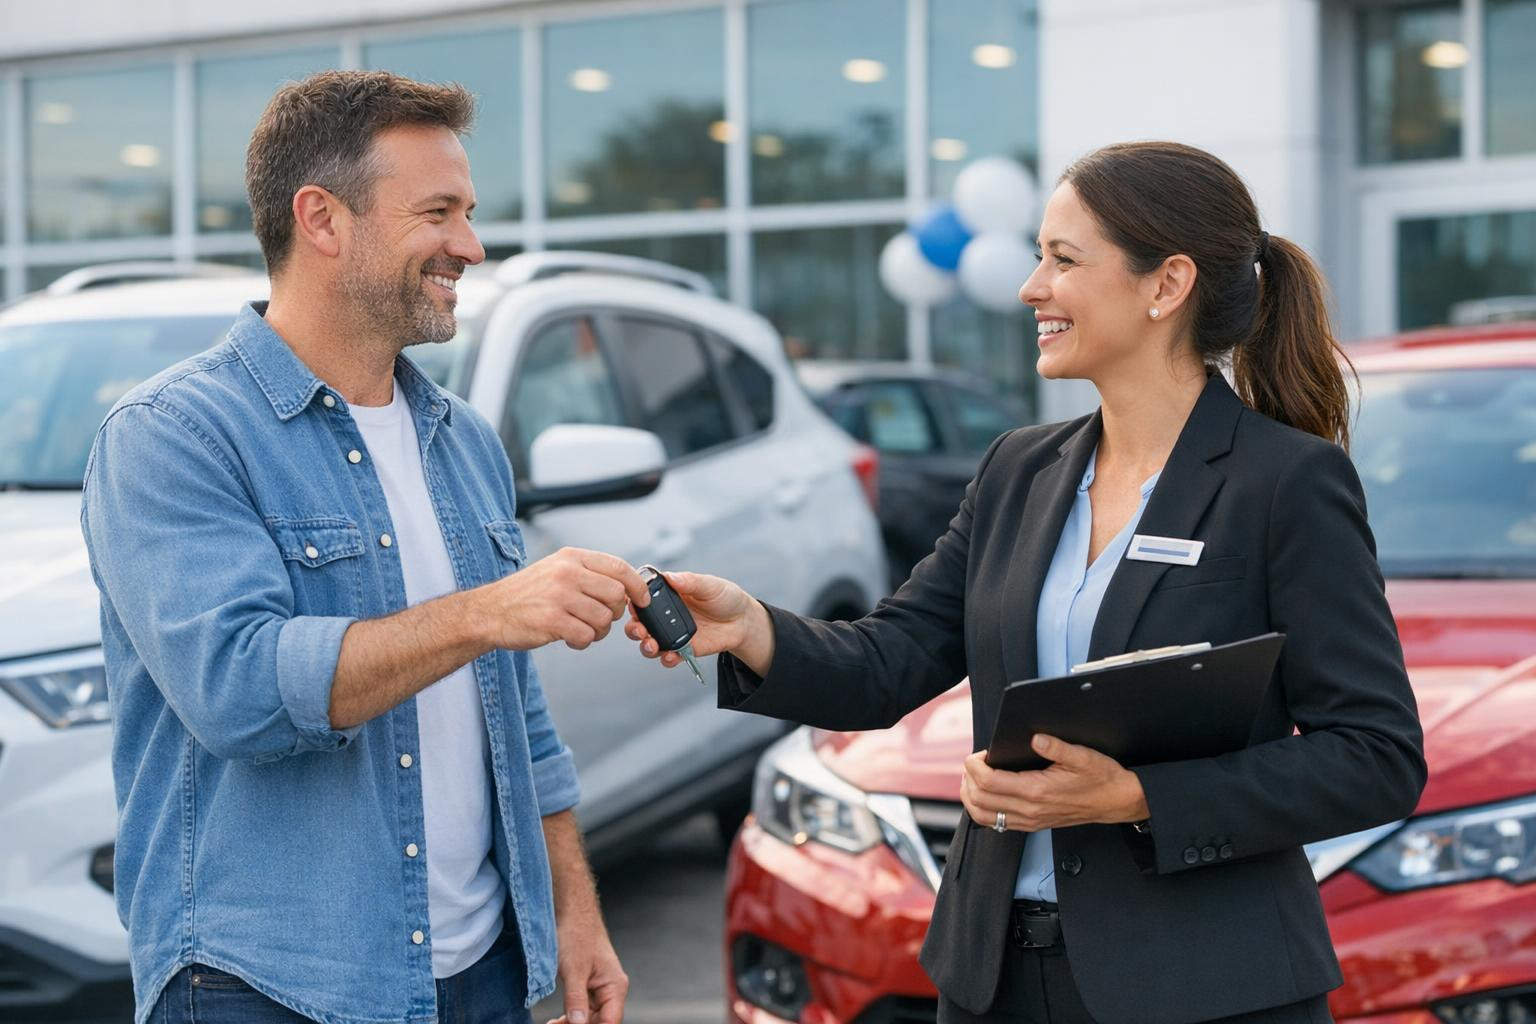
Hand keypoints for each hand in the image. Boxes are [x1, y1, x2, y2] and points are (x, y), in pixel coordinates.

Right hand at [485, 548, 649, 651]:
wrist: (489, 612)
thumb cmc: (526, 594)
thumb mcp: (556, 569)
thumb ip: (588, 573)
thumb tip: (626, 585)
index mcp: (571, 558)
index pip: (619, 567)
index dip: (638, 586)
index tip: (643, 599)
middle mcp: (567, 573)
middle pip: (617, 596)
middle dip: (614, 613)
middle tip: (599, 618)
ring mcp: (559, 596)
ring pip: (604, 619)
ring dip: (597, 631)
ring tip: (580, 629)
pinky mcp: (551, 621)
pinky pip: (586, 636)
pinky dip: (582, 642)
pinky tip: (568, 637)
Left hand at [546, 920, 627, 1023]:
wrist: (571, 912)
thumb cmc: (576, 934)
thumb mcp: (573, 969)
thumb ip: (576, 999)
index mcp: (614, 986)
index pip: (610, 1021)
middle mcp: (611, 990)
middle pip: (600, 1022)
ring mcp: (599, 989)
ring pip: (589, 1018)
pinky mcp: (587, 986)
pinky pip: (582, 1009)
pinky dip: (570, 1017)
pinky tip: (556, 1020)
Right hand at [623, 571, 765, 668]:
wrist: (743, 621)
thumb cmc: (726, 597)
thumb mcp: (710, 585)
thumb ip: (690, 582)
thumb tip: (671, 576)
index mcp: (669, 595)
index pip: (644, 598)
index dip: (634, 602)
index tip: (633, 605)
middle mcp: (666, 615)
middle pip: (640, 623)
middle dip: (634, 628)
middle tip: (640, 630)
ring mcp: (672, 634)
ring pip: (649, 642)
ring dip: (646, 646)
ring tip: (652, 645)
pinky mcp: (683, 649)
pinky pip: (668, 657)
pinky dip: (666, 659)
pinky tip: (671, 656)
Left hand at [960, 734, 1148, 831]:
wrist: (1117, 801)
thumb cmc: (1101, 778)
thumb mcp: (1082, 756)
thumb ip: (1056, 747)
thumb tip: (1035, 738)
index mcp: (1037, 791)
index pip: (989, 782)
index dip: (975, 766)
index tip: (978, 754)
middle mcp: (1030, 810)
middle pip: (980, 800)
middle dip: (968, 779)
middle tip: (973, 763)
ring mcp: (1030, 821)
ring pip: (984, 817)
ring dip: (971, 797)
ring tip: (974, 778)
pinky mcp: (1033, 825)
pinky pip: (997, 823)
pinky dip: (984, 809)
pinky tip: (987, 794)